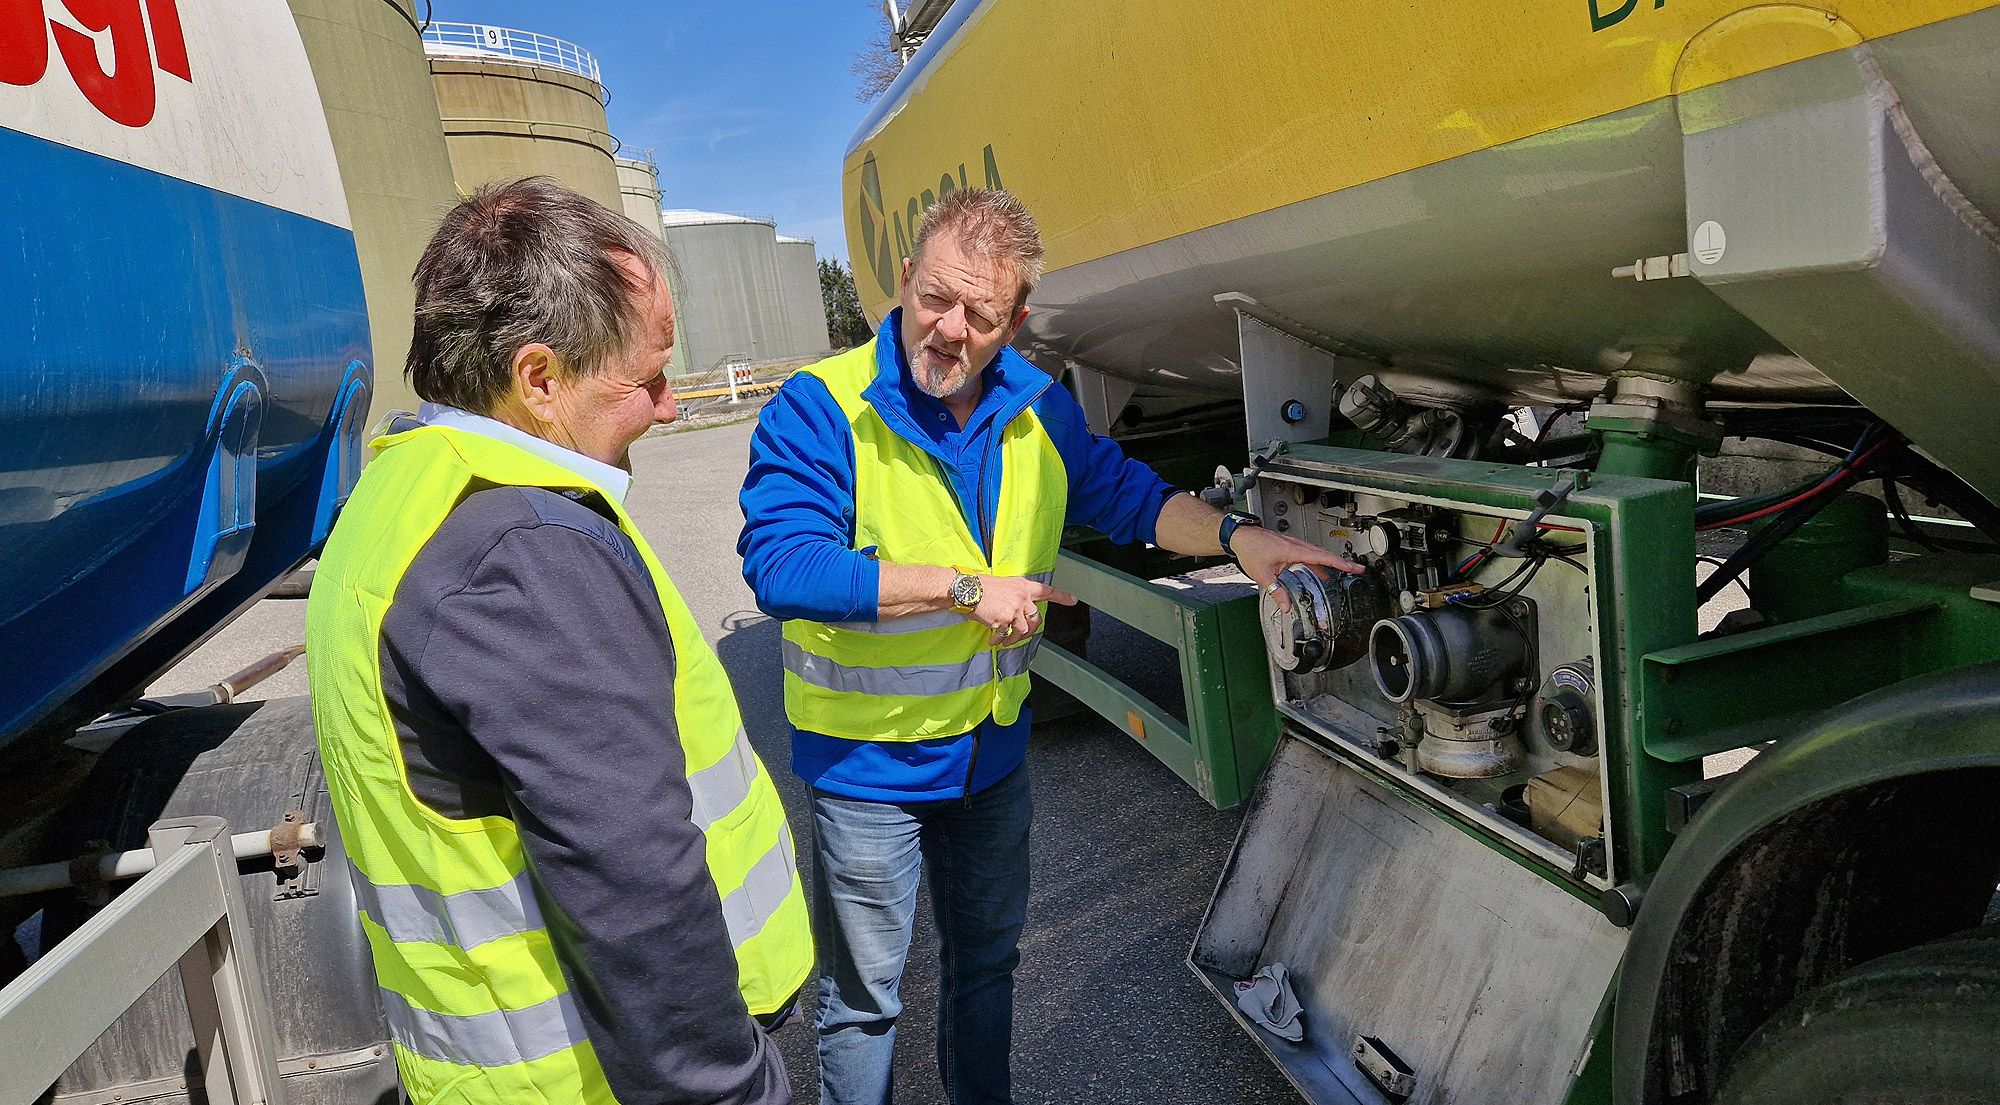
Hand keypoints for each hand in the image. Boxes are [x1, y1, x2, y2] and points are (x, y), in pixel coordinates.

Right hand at [967, 574, 1078, 645]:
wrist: (967, 589)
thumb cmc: (980, 586)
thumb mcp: (1003, 585)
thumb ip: (1015, 596)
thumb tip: (1016, 610)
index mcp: (1023, 586)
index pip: (1047, 591)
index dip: (1062, 597)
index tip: (1073, 600)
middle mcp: (1022, 597)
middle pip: (1036, 618)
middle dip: (1030, 630)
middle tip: (1020, 634)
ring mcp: (1015, 609)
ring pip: (1023, 630)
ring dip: (1013, 639)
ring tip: (1003, 640)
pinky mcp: (1005, 620)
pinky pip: (1006, 635)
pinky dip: (999, 640)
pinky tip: (992, 639)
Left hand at [1227, 526, 1363, 612]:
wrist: (1240, 536)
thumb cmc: (1250, 548)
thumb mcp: (1263, 575)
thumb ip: (1276, 592)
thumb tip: (1286, 606)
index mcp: (1294, 550)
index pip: (1322, 557)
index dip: (1340, 563)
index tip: (1354, 567)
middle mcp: (1296, 545)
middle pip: (1325, 554)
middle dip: (1343, 562)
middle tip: (1358, 569)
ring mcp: (1294, 545)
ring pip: (1318, 553)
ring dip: (1332, 561)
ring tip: (1345, 570)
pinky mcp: (1290, 547)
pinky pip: (1309, 554)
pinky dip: (1319, 562)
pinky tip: (1320, 571)